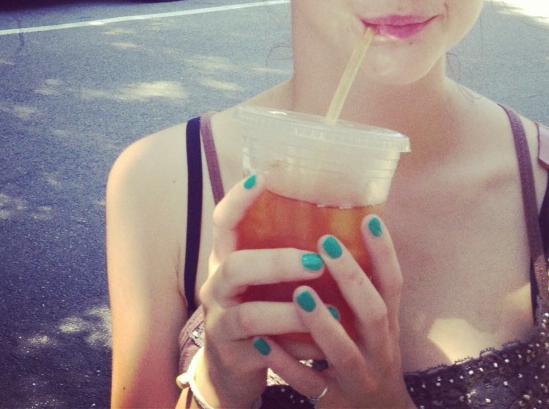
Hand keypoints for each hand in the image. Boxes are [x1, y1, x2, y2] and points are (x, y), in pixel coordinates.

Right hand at [195, 176, 327, 407]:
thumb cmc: (257, 308)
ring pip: (249, 315)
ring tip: (330, 308)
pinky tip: (321, 345)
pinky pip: (265, 352)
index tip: (261, 179)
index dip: (237, 200)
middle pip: (234, 267)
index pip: (223, 222)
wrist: (229, 370)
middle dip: (277, 262)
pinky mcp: (233, 357)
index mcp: (225, 259)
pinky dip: (295, 346)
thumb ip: (280, 250)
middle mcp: (217, 287)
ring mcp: (221, 324)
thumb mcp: (259, 278)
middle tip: (317, 260)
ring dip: (291, 311)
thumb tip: (331, 217)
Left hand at [253, 218, 414, 407]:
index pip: (392, 283)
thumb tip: (337, 227)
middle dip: (351, 279)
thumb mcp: (372, 322)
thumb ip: (357, 286)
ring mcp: (358, 377)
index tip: (369, 218)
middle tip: (326, 243)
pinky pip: (308, 385)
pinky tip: (263, 343)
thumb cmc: (367, 353)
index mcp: (387, 323)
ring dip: (322, 323)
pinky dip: (286, 365)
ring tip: (299, 293)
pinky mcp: (333, 401)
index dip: (384, 253)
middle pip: (373, 313)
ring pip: (343, 352)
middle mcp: (379, 349)